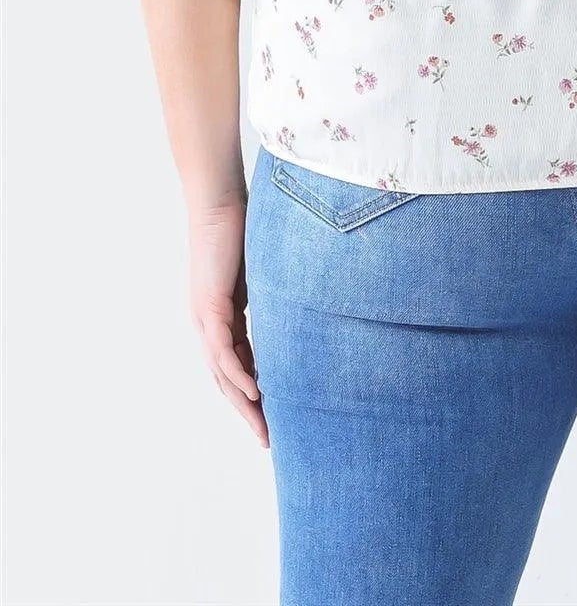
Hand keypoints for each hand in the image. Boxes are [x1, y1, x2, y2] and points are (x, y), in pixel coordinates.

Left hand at [188, 198, 268, 447]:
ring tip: (262, 427)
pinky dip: (238, 375)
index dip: (254, 394)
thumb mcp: (264, 273)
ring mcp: (205, 319)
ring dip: (243, 403)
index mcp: (222, 318)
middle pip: (226, 381)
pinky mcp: (209, 308)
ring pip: (223, 373)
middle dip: (248, 412)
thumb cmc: (242, 228)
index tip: (274, 416)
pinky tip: (255, 392)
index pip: (238, 366)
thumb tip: (305, 307)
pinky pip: (223, 352)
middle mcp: (209, 325)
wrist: (218, 203)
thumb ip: (276, 296)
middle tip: (267, 440)